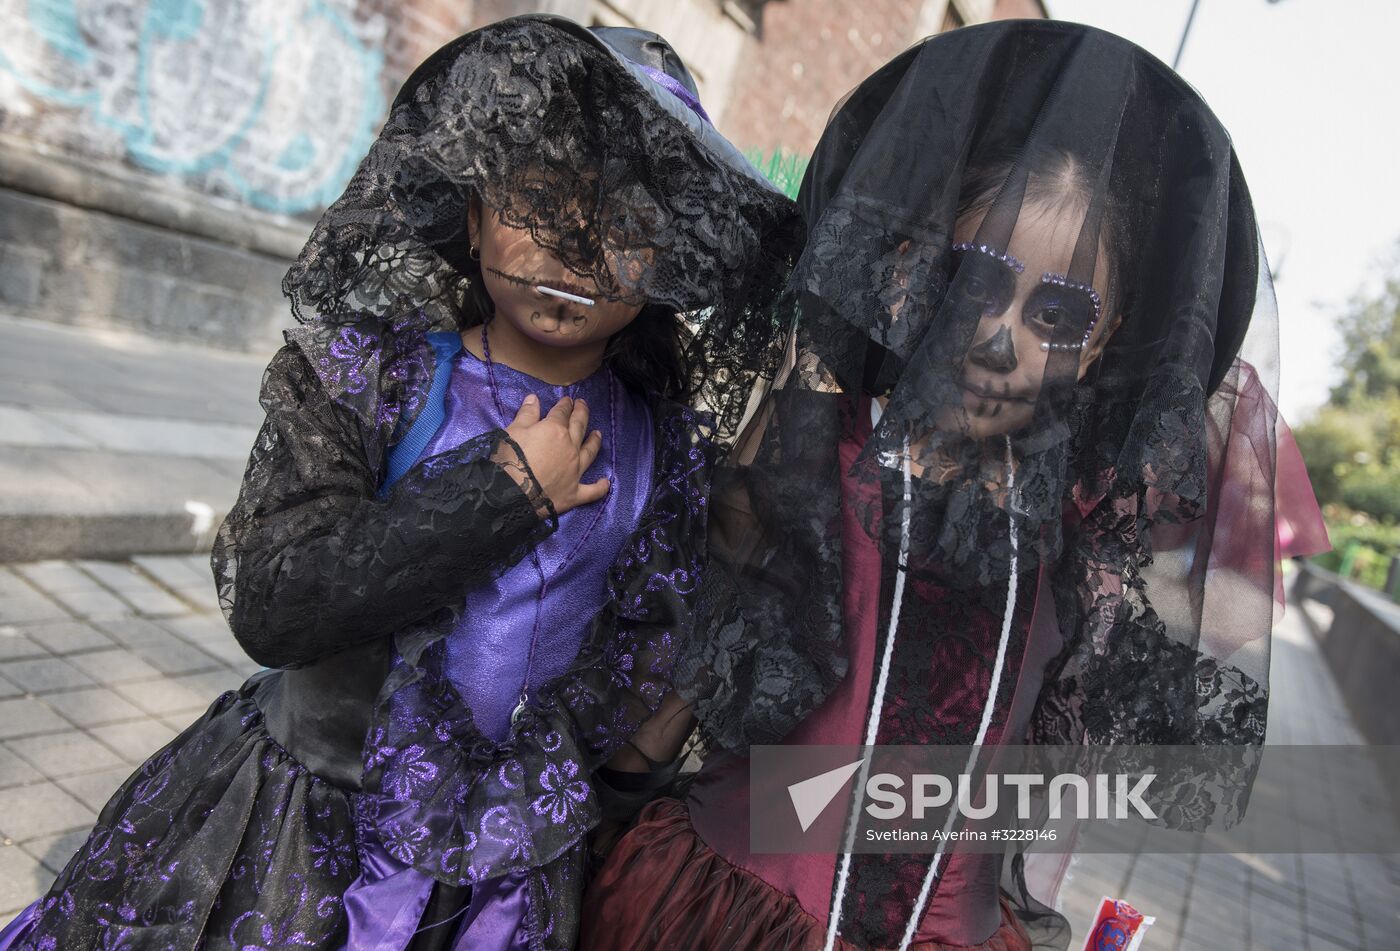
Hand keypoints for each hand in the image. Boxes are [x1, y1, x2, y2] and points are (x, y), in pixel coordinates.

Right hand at [501, 394, 608, 515]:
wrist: (512, 494)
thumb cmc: (510, 459)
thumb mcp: (513, 431)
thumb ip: (526, 414)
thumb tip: (534, 398)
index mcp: (555, 430)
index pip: (562, 412)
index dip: (565, 404)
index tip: (568, 400)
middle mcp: (570, 447)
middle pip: (579, 426)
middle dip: (581, 413)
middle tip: (583, 405)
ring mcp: (575, 470)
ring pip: (589, 453)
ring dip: (594, 442)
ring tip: (598, 434)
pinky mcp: (575, 492)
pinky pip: (592, 490)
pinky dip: (600, 487)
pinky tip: (606, 483)